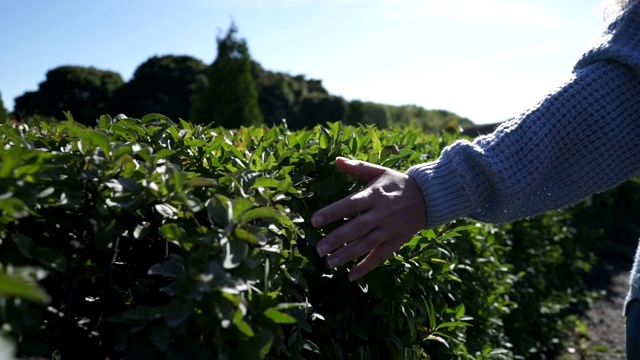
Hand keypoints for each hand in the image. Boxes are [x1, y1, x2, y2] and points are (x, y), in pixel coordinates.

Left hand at [312, 157, 425, 280]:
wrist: (428, 197)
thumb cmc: (397, 183)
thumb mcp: (379, 172)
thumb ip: (357, 167)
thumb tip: (336, 161)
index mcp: (374, 195)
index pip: (350, 205)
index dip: (332, 213)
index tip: (314, 221)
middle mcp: (381, 214)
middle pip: (356, 228)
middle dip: (337, 239)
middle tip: (318, 249)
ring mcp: (389, 230)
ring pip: (366, 245)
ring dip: (347, 255)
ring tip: (329, 263)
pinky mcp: (395, 242)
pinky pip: (379, 257)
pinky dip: (366, 267)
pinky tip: (351, 276)